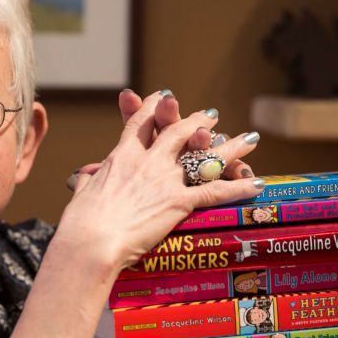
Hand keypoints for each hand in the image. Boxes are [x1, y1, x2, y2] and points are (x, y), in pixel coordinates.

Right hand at [56, 92, 263, 270]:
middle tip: (212, 115)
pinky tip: (256, 184)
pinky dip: (238, 188)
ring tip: (248, 139)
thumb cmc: (80, 221)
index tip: (164, 97)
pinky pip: (216, 192)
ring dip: (230, 148)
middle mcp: (147, 161)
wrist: (91, 240)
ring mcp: (165, 180)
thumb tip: (81, 178)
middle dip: (197, 121)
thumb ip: (88, 181)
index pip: (140, 124)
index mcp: (121, 156)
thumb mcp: (82, 194)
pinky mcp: (179, 202)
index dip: (153, 108)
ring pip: (205, 157)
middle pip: (178, 132)